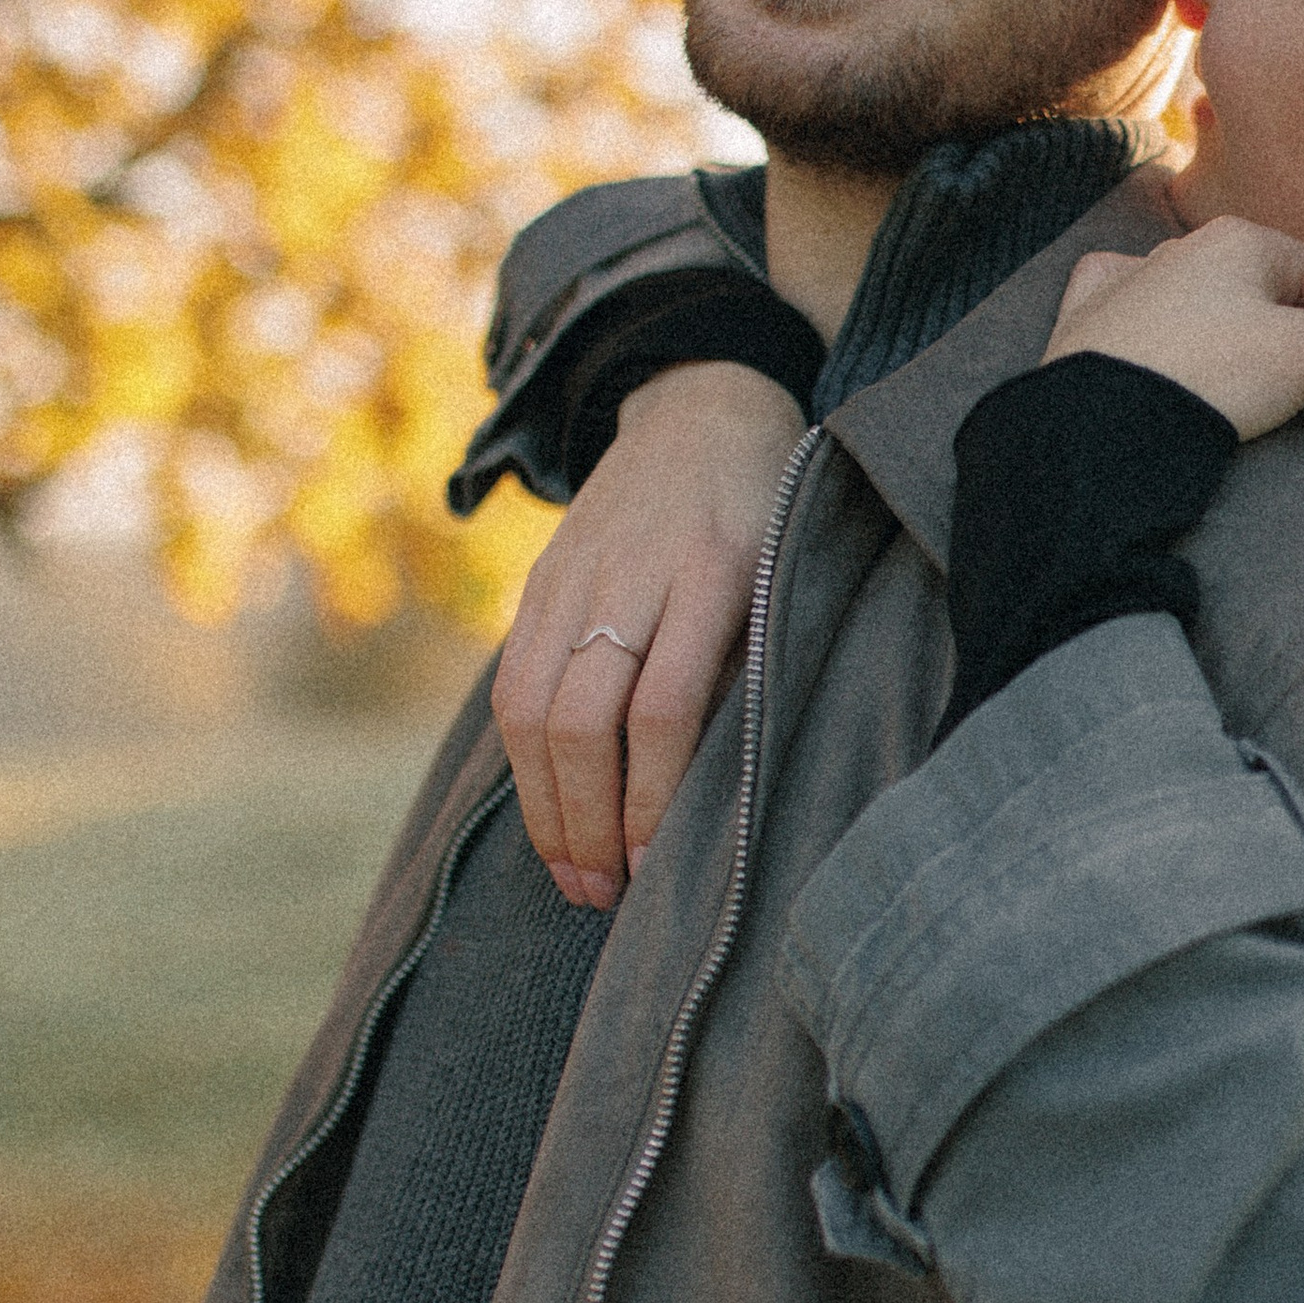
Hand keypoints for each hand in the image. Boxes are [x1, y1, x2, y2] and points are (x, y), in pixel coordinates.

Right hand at [492, 361, 804, 907]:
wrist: (705, 408)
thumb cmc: (772, 514)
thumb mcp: (790, 575)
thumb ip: (756, 666)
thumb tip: (731, 797)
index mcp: (715, 572)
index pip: (664, 707)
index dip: (655, 797)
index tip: (661, 866)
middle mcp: (634, 574)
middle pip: (584, 718)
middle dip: (589, 821)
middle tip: (608, 894)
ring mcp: (576, 577)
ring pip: (532, 709)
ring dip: (547, 807)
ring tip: (574, 877)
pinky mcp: (541, 583)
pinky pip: (513, 684)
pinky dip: (525, 761)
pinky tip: (549, 813)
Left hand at [1044, 218, 1303, 440]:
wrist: (1092, 433)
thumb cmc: (1206, 378)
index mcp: (1244, 238)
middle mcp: (1183, 248)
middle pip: (1290, 306)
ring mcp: (1130, 287)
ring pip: (1220, 311)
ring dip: (1261, 354)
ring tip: (1276, 408)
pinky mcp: (1087, 330)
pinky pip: (1144, 323)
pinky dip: (1172, 344)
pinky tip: (1175, 363)